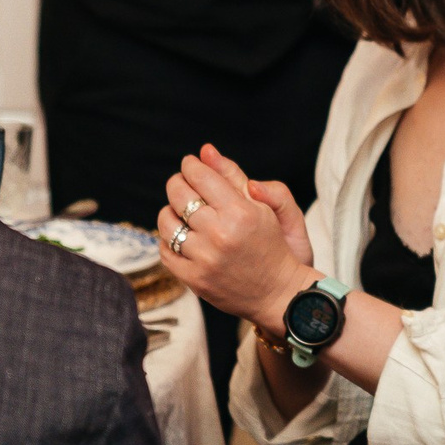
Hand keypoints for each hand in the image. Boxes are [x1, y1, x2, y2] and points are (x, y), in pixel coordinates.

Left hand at [157, 144, 317, 331]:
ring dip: (171, 211)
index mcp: (241, 213)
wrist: (279, 294)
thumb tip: (206, 151)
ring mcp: (204, 259)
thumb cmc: (275, 246)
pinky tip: (182, 236)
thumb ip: (236, 176)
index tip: (191, 163)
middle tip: (183, 183)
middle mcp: (220, 234)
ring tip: (182, 212)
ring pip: (166, 222)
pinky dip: (169, 239)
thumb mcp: (266, 206)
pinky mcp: (194, 279)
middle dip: (178, 183)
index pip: (201, 176)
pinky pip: (165, 250)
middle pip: (178, 194)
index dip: (191, 165)